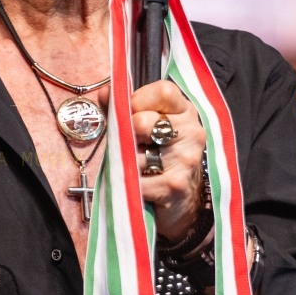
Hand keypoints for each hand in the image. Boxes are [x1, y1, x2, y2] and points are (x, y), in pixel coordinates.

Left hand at [131, 79, 206, 242]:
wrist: (183, 203)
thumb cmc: (160, 159)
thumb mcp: (147, 128)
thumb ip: (124, 108)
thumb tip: (104, 92)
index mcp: (186, 112)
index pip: (163, 91)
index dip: (138, 100)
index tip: (129, 112)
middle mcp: (192, 132)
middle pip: (144, 121)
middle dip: (127, 134)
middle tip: (131, 145)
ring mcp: (185, 159)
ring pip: (135, 153)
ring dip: (126, 162)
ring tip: (135, 166)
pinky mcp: (175, 185)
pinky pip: (135, 178)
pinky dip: (128, 182)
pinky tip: (137, 183)